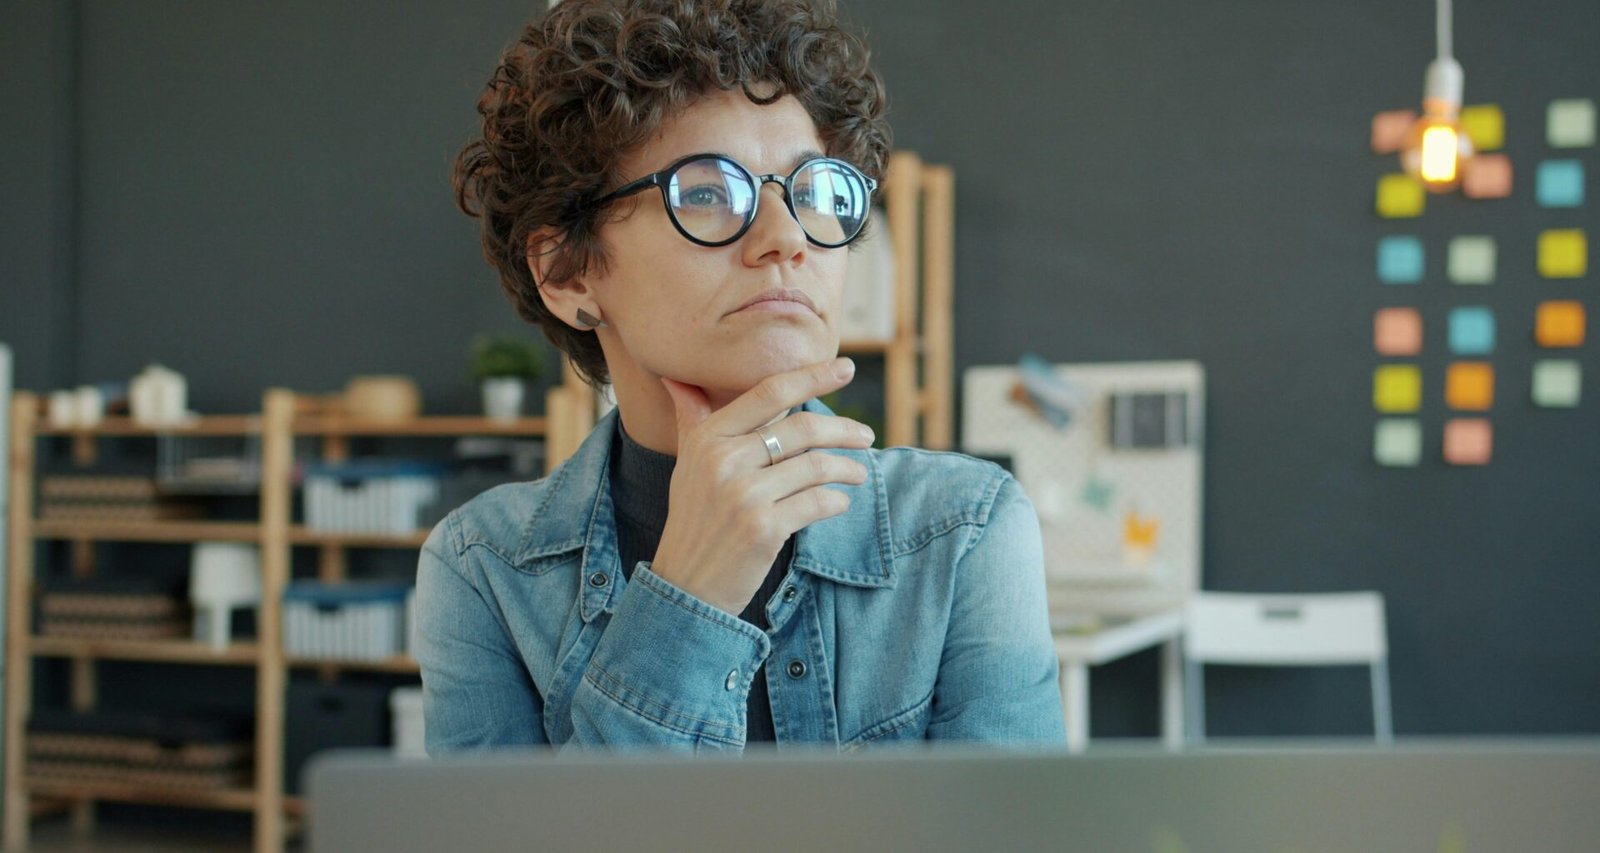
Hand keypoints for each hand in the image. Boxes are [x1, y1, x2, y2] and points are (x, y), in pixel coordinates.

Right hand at [652, 357, 875, 614]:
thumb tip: (676, 379)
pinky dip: (837, 501)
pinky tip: (840, 502)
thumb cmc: (693, 520)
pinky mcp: (764, 529)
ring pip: (816, 467)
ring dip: (848, 469)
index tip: (846, 367)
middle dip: (844, 430)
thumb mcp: (686, 466)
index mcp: (708, 439)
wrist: (686, 585)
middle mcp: (723, 462)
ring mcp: (744, 496)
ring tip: (859, 474)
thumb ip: (692, 420)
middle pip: (803, 429)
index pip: (770, 393)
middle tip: (866, 436)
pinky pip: (818, 503)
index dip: (813, 376)